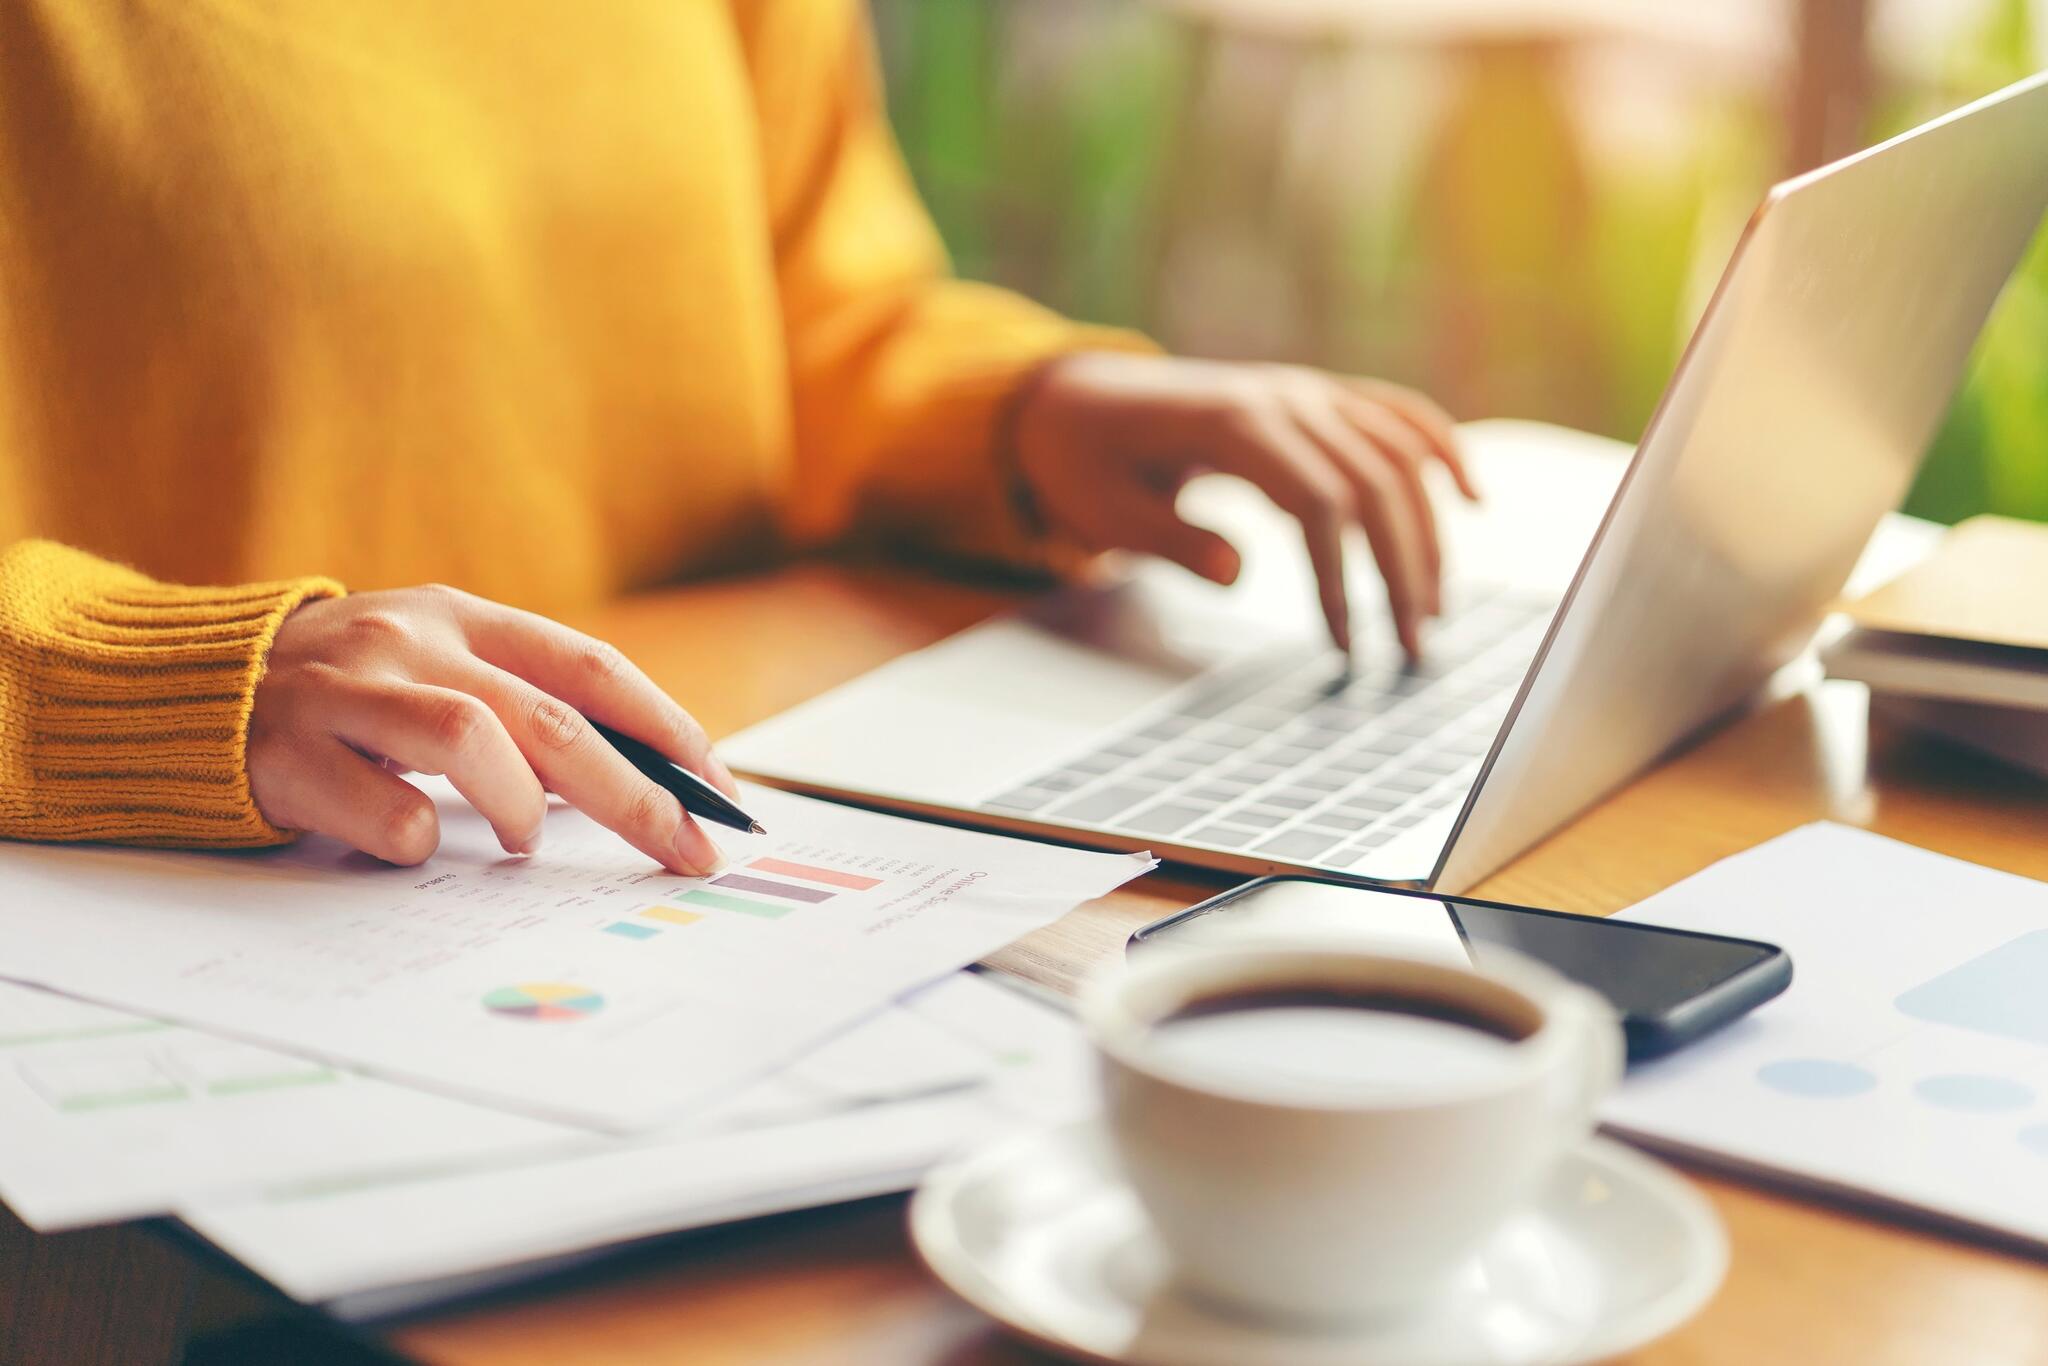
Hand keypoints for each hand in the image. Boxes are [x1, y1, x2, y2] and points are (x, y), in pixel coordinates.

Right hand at [249, 585, 737, 871]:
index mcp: (458, 616)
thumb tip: (634, 778)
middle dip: (637, 795)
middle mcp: (410, 641)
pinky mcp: (289, 753)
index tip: (717, 784)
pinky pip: (389, 815)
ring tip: (523, 841)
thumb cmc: (337, 691)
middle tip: (688, 850)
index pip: (589, 667)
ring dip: (522, 808)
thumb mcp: (427, 663)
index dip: (663, 727)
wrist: (179, 687)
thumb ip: (512, 702)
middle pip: (554, 720)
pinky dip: (418, 844)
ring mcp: (348, 692)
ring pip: (476, 744)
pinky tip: (406, 842)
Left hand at [1009, 353, 1476, 655]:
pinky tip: (1473, 498)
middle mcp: (1283, 397)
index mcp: (1231, 424)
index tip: (1343, 644)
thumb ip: (1169, 542)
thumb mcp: (1103, 511)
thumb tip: (1238, 575)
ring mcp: (1305, 390)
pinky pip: (1396, 412)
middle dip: (1402, 570)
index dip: (1341, 576)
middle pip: (1373, 482)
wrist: (1074, 397)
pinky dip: (1441, 450)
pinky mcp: (1315, 397)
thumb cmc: (1085, 460)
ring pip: (1397, 455)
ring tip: (1435, 609)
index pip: (1318, 501)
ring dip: (1428, 532)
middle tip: (1412, 649)